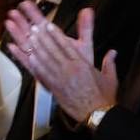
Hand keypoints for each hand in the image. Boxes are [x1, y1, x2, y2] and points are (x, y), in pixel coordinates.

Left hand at [5, 1, 116, 123]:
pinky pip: (41, 74)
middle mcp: (70, 69)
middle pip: (52, 49)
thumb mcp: (110, 78)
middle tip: (31, 25)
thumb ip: (110, 63)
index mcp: (82, 64)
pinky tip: (26, 56)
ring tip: (26, 35)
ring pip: (45, 59)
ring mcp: (60, 78)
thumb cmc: (103, 97)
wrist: (97, 115)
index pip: (66, 46)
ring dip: (35, 47)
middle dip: (41, 36)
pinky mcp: (54, 88)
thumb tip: (113, 52)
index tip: (47, 24)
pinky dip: (33, 64)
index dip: (55, 34)